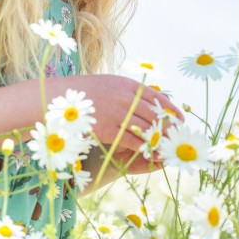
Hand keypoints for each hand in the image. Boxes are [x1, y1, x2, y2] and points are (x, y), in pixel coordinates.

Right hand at [46, 74, 183, 152]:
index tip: (181, 118)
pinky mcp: (109, 128)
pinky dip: (146, 149)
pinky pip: (133, 140)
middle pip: (155, 115)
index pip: (156, 97)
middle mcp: (125, 97)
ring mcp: (117, 113)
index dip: (171, 109)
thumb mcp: (107, 85)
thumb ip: (126, 93)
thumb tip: (147, 101)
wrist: (57, 98)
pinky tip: (152, 154)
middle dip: (169, 128)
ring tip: (168, 148)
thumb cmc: (83, 92)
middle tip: (177, 138)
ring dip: (160, 140)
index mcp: (126, 84)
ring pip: (147, 129)